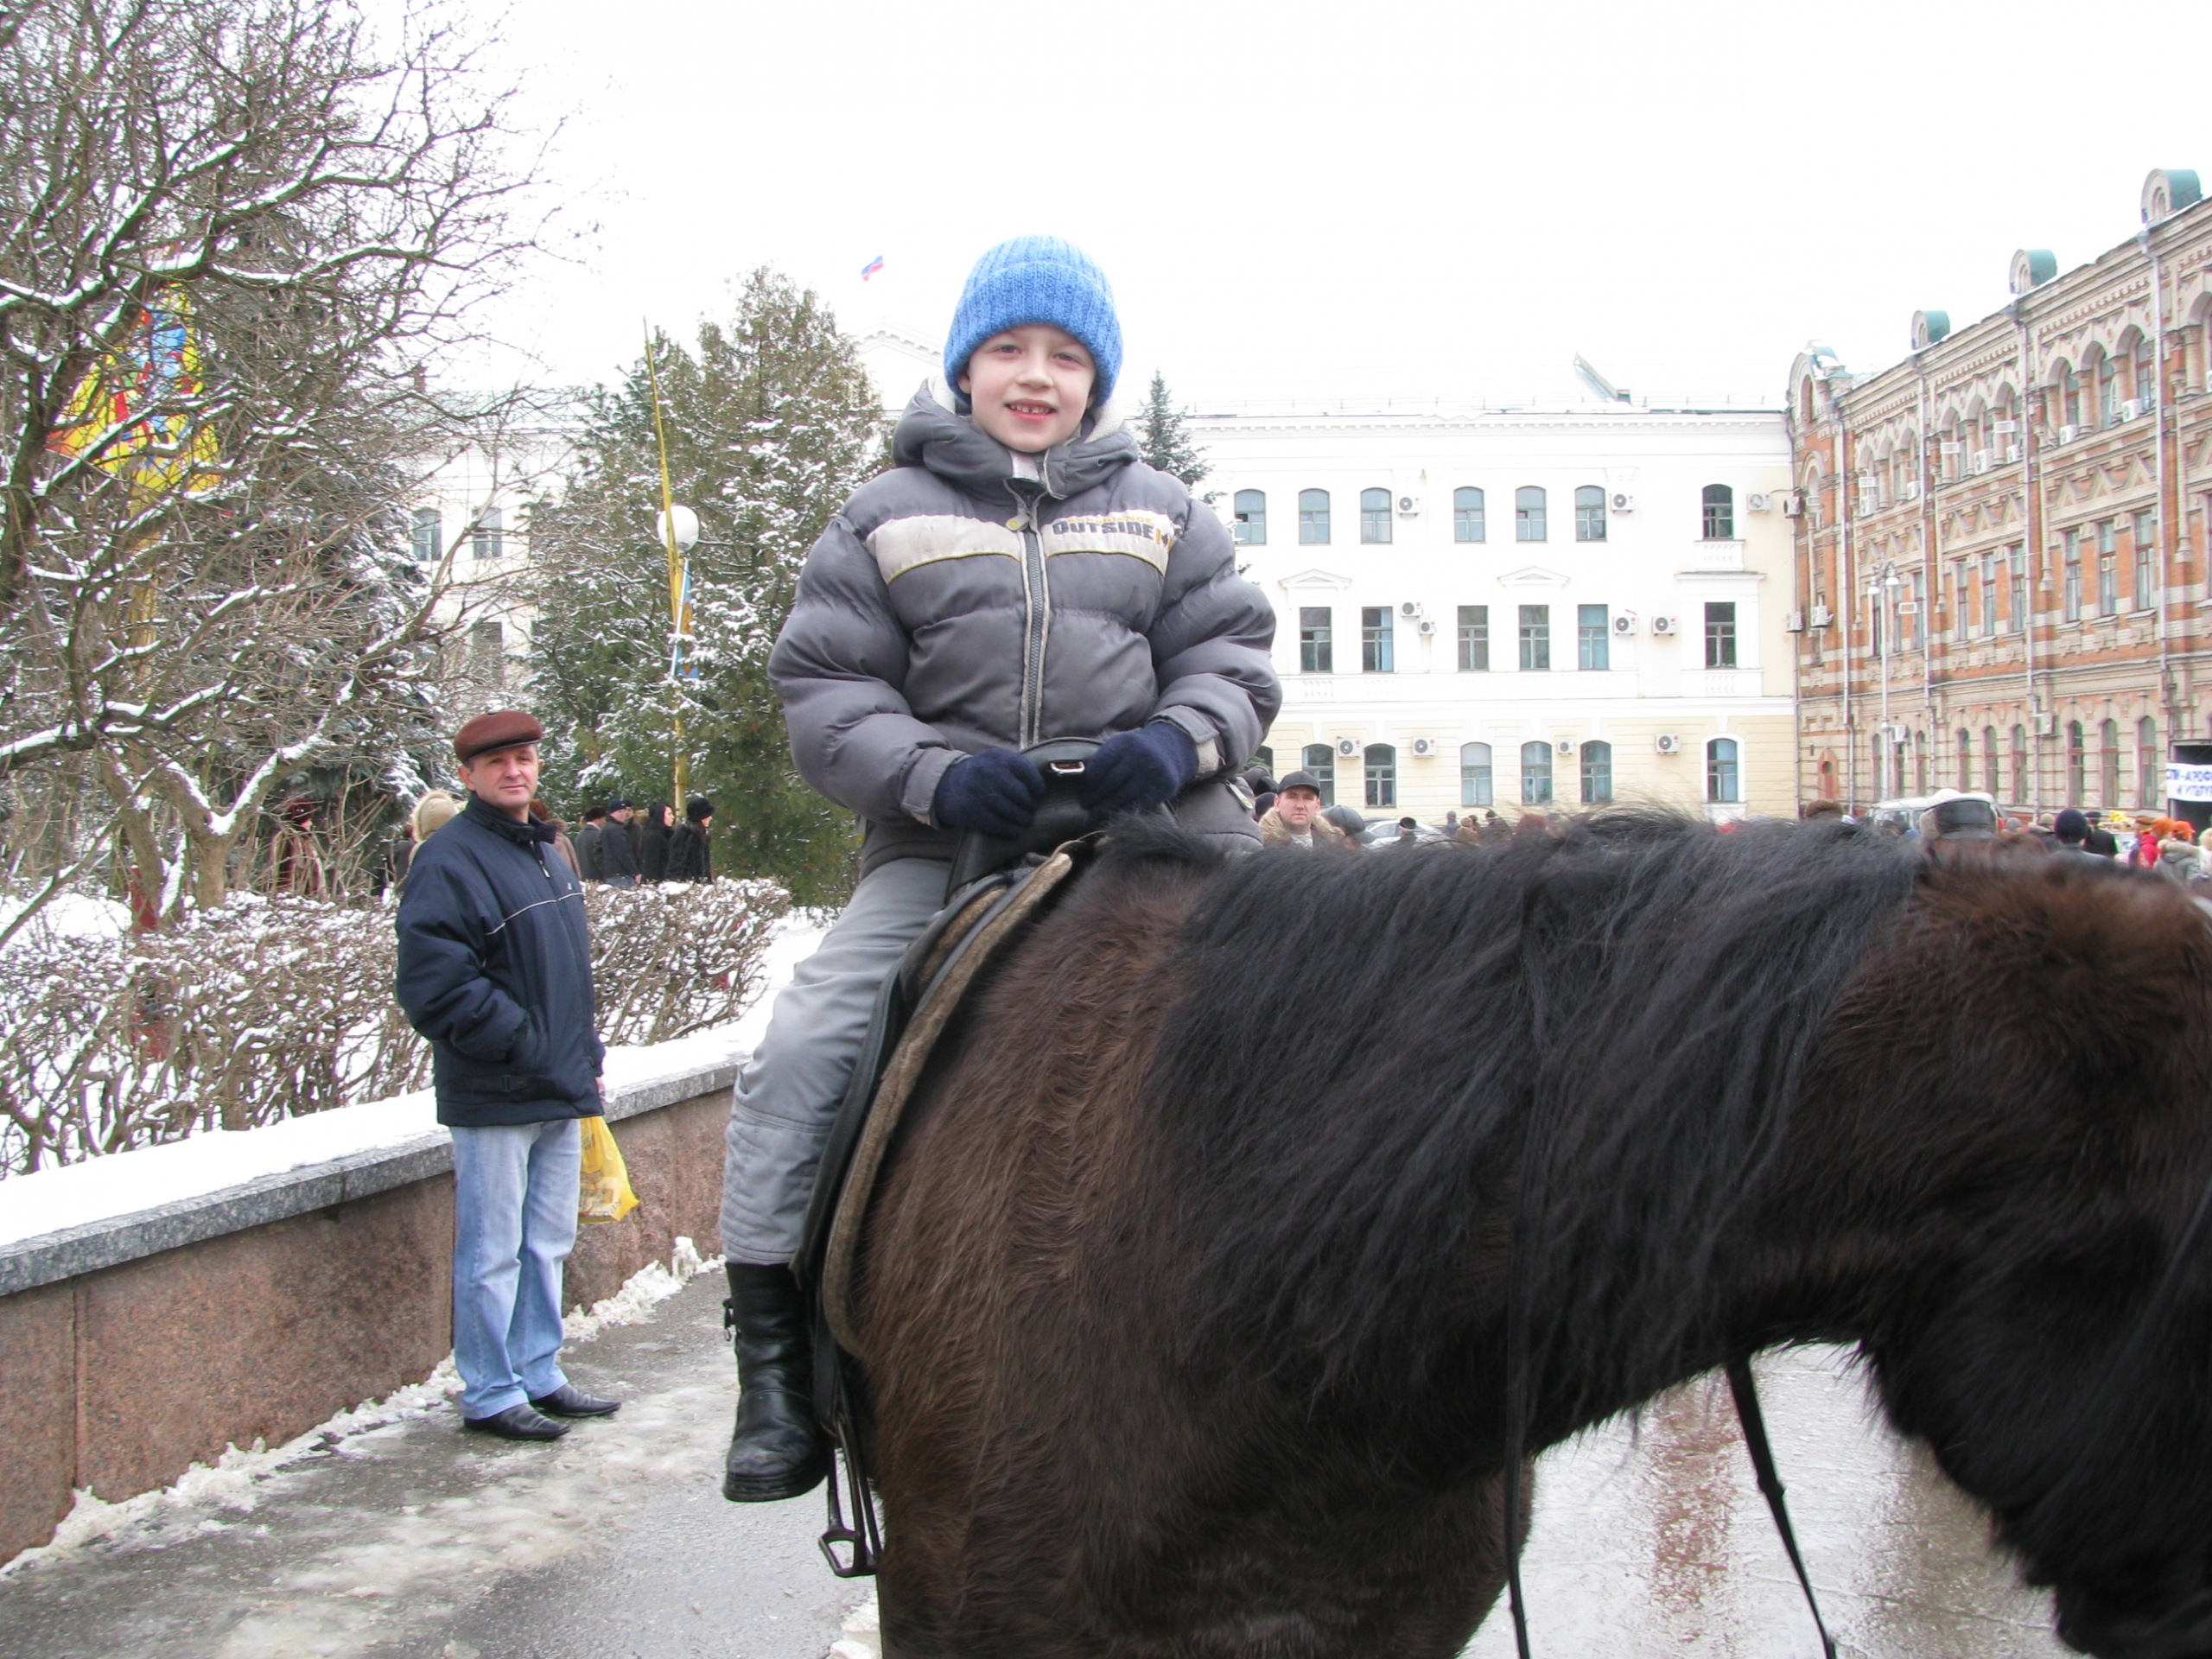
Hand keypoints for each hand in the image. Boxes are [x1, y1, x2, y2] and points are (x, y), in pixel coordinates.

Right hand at [932, 748, 1045, 837]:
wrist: (949, 786)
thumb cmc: (983, 774)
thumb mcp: (997, 760)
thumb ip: (1017, 768)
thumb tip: (1041, 789)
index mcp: (999, 757)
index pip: (1028, 773)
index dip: (1037, 787)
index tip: (1038, 794)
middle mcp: (989, 772)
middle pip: (1021, 795)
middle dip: (1030, 806)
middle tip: (1030, 811)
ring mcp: (980, 793)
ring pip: (1012, 812)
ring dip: (1023, 820)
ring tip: (1026, 821)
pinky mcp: (973, 812)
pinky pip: (1000, 825)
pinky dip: (1011, 830)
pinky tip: (1016, 830)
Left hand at [1079, 723, 1197, 816]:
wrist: (1171, 749)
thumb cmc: (1137, 750)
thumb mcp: (1120, 746)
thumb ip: (1103, 761)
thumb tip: (1083, 787)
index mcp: (1123, 744)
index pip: (1099, 767)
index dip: (1088, 784)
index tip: (1083, 793)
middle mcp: (1138, 757)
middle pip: (1108, 784)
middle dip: (1094, 799)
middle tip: (1086, 807)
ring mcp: (1151, 774)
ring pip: (1121, 797)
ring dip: (1105, 809)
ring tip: (1094, 815)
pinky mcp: (1161, 788)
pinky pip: (1137, 805)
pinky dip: (1123, 812)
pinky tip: (1113, 816)